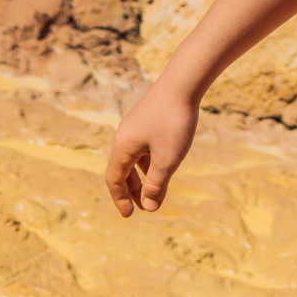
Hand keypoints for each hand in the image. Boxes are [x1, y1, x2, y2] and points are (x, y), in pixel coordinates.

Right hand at [105, 82, 199, 216]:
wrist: (183, 82)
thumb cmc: (174, 122)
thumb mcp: (167, 160)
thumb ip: (157, 185)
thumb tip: (150, 208)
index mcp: (123, 147)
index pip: (114, 179)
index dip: (120, 199)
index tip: (129, 215)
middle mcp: (124, 136)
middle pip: (122, 170)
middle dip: (131, 191)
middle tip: (142, 208)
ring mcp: (135, 126)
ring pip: (133, 159)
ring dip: (141, 178)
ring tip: (153, 192)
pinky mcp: (147, 119)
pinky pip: (142, 147)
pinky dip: (148, 163)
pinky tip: (162, 168)